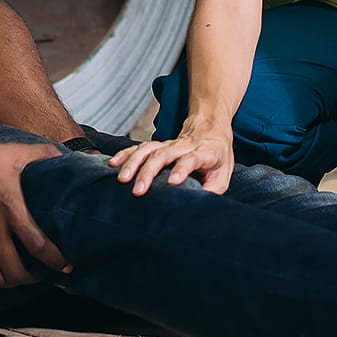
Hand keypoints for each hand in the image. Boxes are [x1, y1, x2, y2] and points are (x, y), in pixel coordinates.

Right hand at [0, 138, 69, 288]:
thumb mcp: (13, 153)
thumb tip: (64, 158)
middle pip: (17, 272)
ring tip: (19, 276)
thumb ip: (42, 155)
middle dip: (34, 278)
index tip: (65, 266)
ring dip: (10, 282)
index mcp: (11, 209)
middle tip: (41, 274)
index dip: (56, 261)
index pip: (39, 246)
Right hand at [109, 128, 234, 195]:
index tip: (173, 182)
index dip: (182, 168)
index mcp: (204, 153)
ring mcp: (169, 144)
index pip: (192, 159)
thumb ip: (212, 191)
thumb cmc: (217, 157)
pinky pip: (139, 147)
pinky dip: (126, 154)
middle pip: (164, 155)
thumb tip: (198, 208)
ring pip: (149, 149)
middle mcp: (184, 146)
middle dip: (149, 172)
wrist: (210, 128)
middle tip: (138, 191)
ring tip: (122, 179)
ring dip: (134, 163)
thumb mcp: (223, 176)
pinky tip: (113, 163)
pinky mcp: (158, 144)